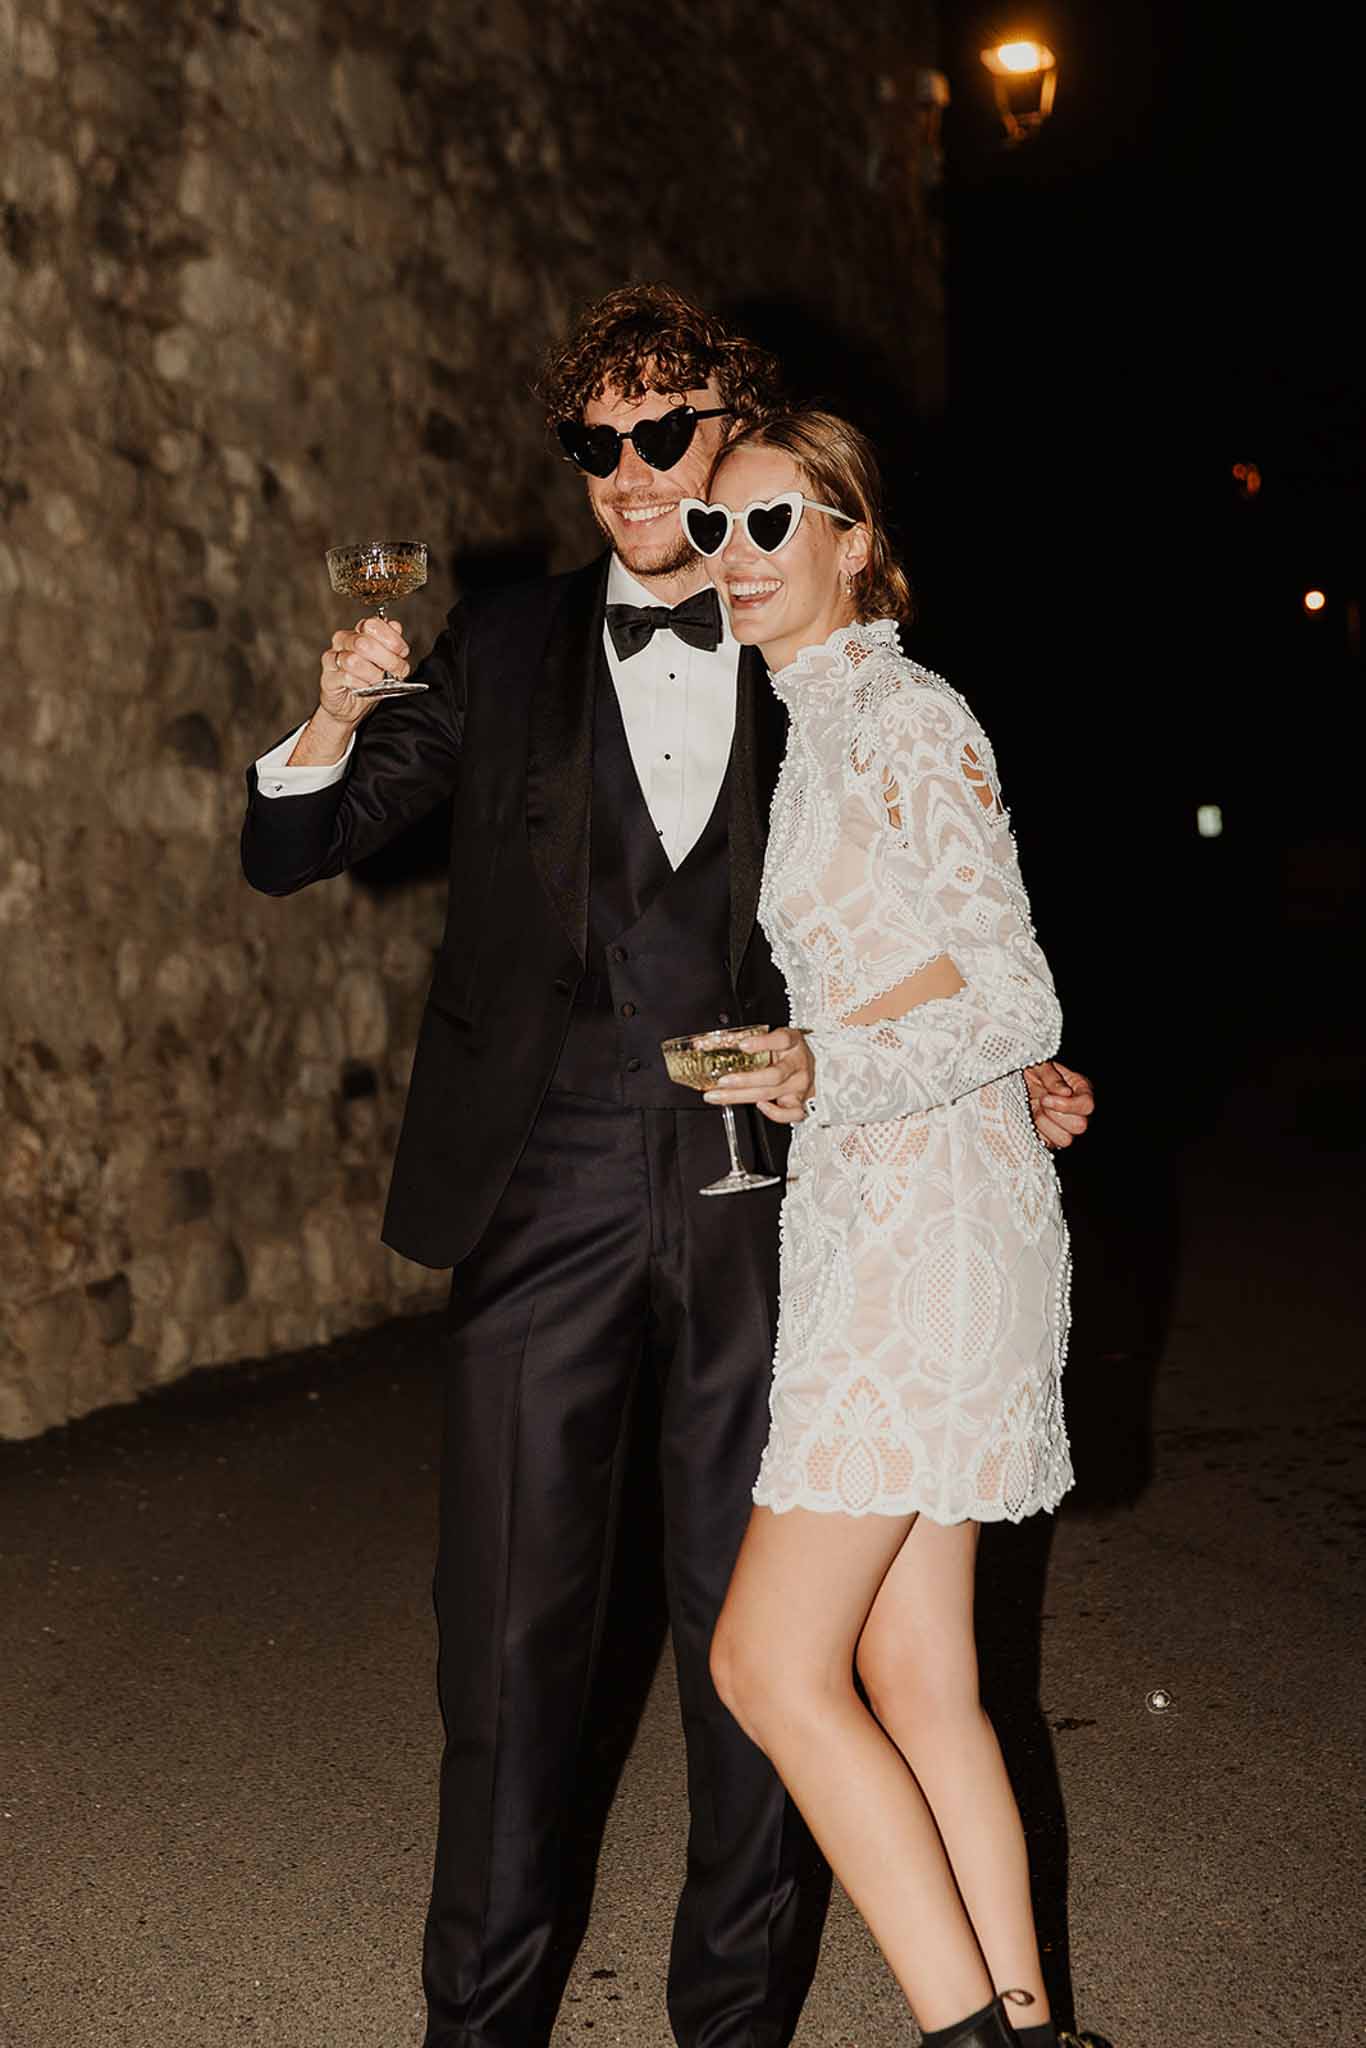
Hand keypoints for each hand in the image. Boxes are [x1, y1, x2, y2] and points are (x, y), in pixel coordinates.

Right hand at [287, 617, 412, 766]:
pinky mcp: (328, 677)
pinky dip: (361, 685)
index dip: (391, 639)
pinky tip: (365, 687)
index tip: (401, 652)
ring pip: (354, 660)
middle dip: (387, 660)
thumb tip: (395, 626)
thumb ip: (391, 645)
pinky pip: (347, 678)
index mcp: (359, 632)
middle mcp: (344, 641)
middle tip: (396, 672)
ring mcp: (333, 658)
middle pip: (364, 642)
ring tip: (378, 682)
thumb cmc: (368, 682)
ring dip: (373, 675)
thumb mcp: (387, 663)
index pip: (373, 624)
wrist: (350, 706)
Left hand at [704, 1027, 814, 1125]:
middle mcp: (798, 1064)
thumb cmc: (788, 1052)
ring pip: (772, 1093)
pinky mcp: (800, 1101)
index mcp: (792, 1043)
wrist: (816, 1066)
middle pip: (771, 1075)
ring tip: (721, 1095)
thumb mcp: (773, 1039)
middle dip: (743, 1080)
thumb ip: (749, 1041)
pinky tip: (759, 1105)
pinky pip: (789, 1113)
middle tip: (721, 1082)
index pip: (781, 1040)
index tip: (743, 1045)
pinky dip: (774, 1112)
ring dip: (742, 1096)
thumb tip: (704, 1045)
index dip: (762, 1043)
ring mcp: (800, 1085)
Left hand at [1024, 1060, 1094, 1148]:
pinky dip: (1037, 1134)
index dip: (1066, 1105)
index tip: (1045, 1098)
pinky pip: (1049, 1145)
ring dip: (1045, 1125)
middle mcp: (1076, 1110)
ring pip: (1066, 1140)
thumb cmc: (1028, 1069)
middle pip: (1080, 1126)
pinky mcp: (1050, 1137)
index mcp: (1080, 1089)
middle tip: (1039, 1103)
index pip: (1087, 1106)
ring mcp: (1064, 1125)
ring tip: (1034, 1111)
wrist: (1011, 1080)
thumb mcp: (1038, 1066)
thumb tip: (1065, 1092)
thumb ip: (1051, 1076)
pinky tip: (1029, 1120)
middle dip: (1055, 1115)